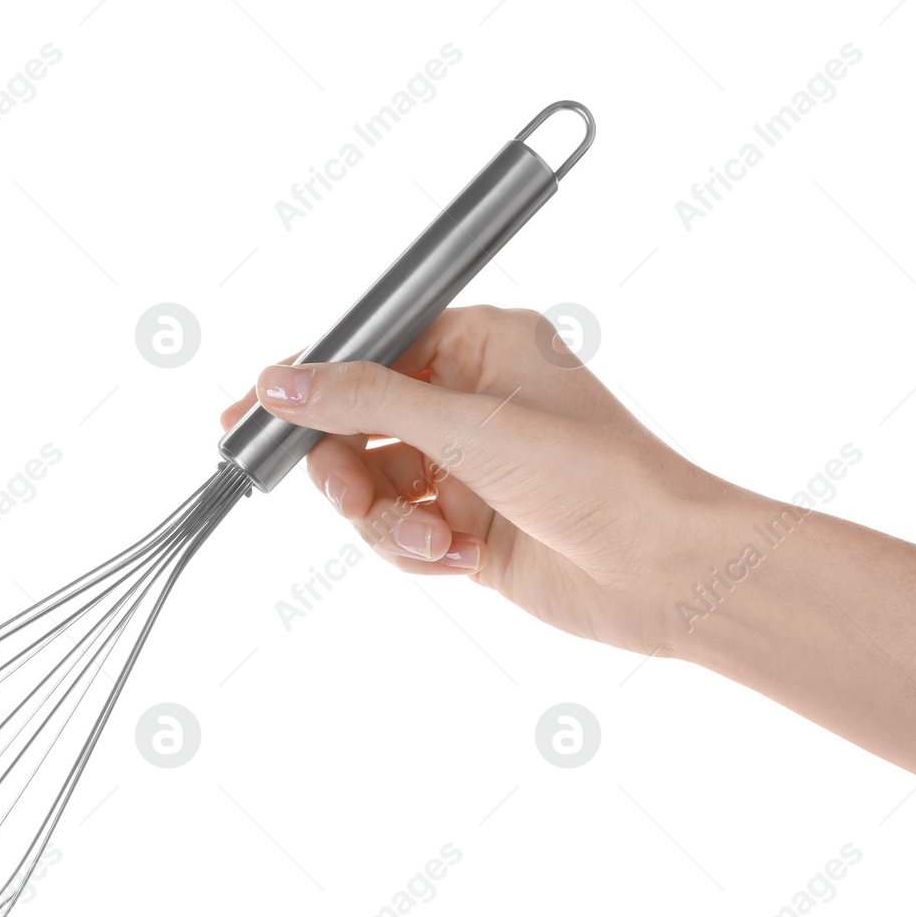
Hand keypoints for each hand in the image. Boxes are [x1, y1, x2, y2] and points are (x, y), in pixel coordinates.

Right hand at [219, 306, 726, 654]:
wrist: (667, 570)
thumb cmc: (598, 476)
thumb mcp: (469, 427)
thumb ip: (365, 400)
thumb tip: (283, 380)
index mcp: (480, 346)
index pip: (368, 348)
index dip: (306, 382)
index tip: (248, 413)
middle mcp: (470, 402)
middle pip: (356, 425)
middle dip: (347, 470)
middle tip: (348, 496)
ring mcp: (469, 468)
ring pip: (374, 489)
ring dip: (388, 523)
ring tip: (432, 541)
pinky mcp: (470, 528)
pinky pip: (403, 535)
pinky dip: (417, 552)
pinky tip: (460, 560)